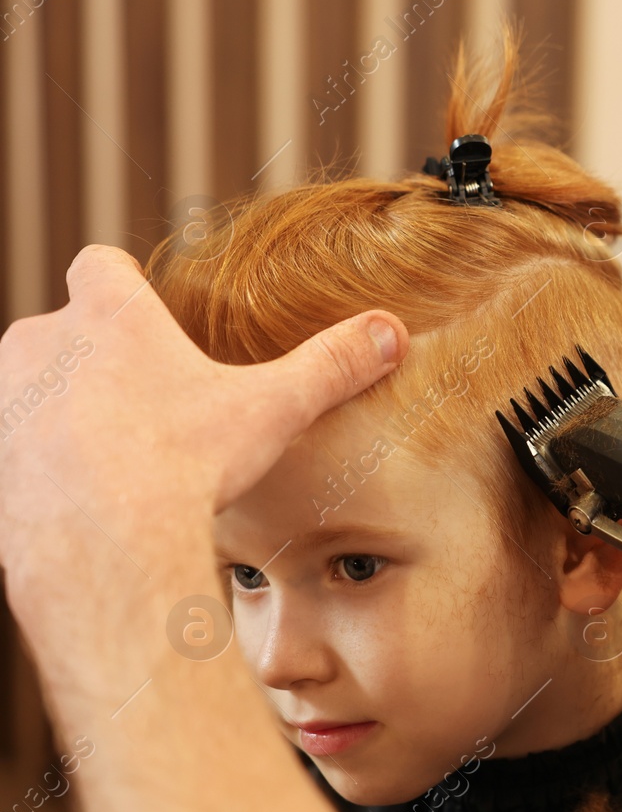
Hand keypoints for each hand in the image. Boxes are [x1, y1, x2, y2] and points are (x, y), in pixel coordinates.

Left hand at [0, 246, 407, 686]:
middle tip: (148, 413)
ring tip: (113, 465)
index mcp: (108, 315)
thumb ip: (331, 366)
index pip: (100, 265)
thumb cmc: (183, 465)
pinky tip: (79, 505)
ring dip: (59, 415)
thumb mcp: (273, 410)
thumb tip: (393, 333)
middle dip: (97, 364)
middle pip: (64, 330)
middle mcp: (40, 344)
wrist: (102, 545)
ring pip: (28, 390)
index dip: (125, 290)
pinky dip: (36, 470)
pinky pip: (11, 453)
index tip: (150, 324)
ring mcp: (2, 402)